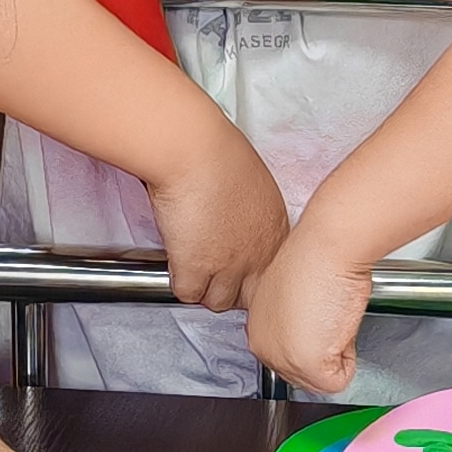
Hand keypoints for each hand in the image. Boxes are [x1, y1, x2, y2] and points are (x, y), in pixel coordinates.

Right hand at [145, 127, 290, 314]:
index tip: (233, 263)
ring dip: (203, 287)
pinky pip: (187, 293)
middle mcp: (259, 253)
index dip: (248, 271)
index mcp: (275, 229)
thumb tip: (236, 216)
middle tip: (210, 270)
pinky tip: (175, 261)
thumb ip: (251, 209)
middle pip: (248, 295)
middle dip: (229, 286)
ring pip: (218, 301)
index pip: (270, 272)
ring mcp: (230, 266)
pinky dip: (178, 280)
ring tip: (190, 266)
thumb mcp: (252, 182)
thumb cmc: (216, 152)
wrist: (194, 151)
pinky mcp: (197, 270)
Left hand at [243, 228, 377, 398]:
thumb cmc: (316, 256)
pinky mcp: (308, 366)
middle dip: (323, 349)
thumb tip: (312, 330)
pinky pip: (338, 380)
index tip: (317, 314)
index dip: (312, 338)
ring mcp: (282, 358)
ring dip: (335, 351)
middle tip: (327, 312)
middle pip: (303, 373)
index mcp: (257, 324)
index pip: (286, 354)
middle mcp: (262, 342)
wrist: (328, 245)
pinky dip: (349, 357)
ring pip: (320, 378)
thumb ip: (293, 318)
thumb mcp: (293, 290)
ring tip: (332, 315)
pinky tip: (339, 325)